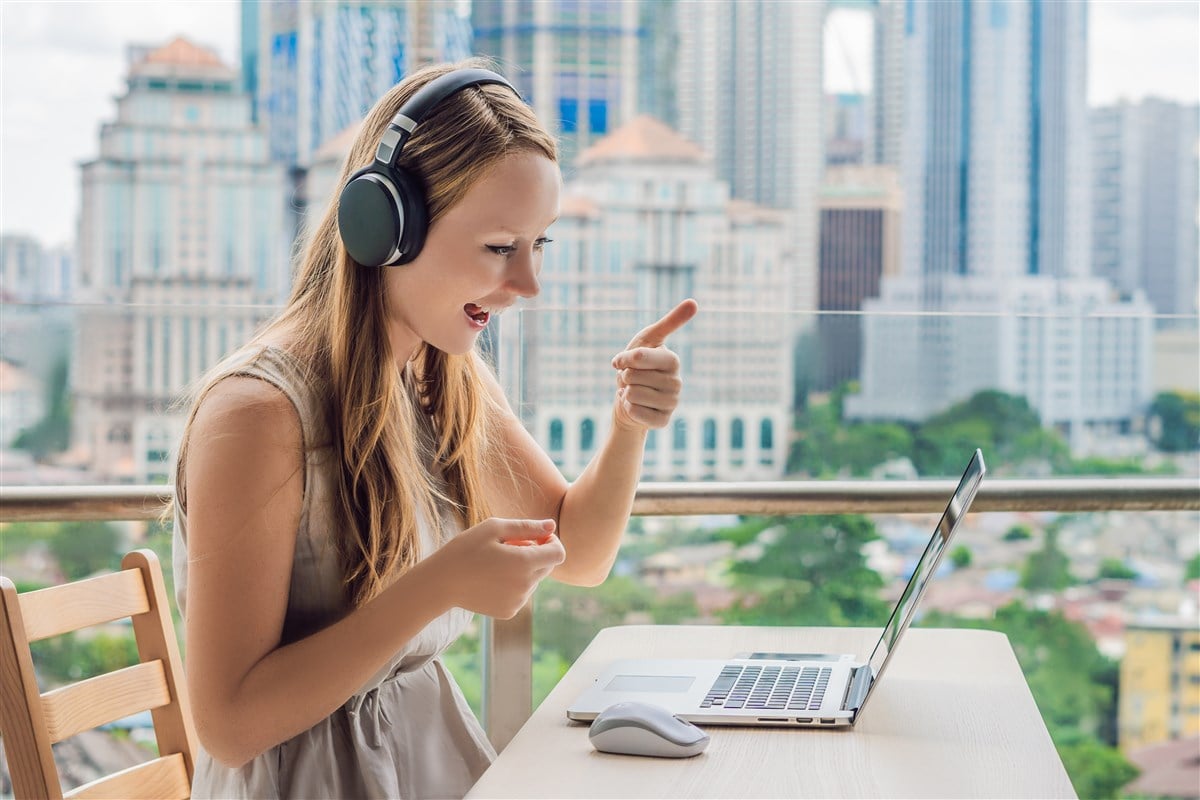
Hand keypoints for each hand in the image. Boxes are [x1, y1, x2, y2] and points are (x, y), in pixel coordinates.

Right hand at [429, 518, 565, 618]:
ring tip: (496, 562)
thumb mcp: (494, 528)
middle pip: (548, 566)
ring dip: (523, 569)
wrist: (440, 583)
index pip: (558, 553)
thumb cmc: (466, 549)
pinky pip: (522, 593)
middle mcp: (526, 585)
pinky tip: (492, 578)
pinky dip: (514, 584)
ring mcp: (518, 601)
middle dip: (536, 554)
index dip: (551, 542)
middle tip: (510, 546)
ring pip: (534, 580)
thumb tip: (552, 526)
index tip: (536, 536)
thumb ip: (527, 526)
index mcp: (525, 563)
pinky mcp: (509, 611)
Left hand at [611, 299, 697, 432]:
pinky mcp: (663, 421)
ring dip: (625, 393)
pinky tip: (635, 406)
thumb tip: (694, 302)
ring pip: (633, 396)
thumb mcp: (648, 339)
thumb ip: (670, 322)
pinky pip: (637, 414)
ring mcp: (671, 403)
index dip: (624, 359)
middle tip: (632, 379)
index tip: (622, 361)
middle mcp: (677, 382)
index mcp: (673, 361)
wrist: (629, 396)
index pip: (639, 357)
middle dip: (624, 377)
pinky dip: (628, 409)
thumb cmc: (638, 364)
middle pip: (633, 377)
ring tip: (633, 391)